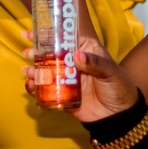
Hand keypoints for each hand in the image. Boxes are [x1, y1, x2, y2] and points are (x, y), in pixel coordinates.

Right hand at [24, 35, 141, 122]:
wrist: (119, 115)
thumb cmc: (119, 86)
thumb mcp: (110, 71)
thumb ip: (95, 62)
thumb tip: (77, 55)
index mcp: (84, 50)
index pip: (64, 38)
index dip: (48, 34)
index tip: (33, 32)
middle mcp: (73, 62)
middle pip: (51, 54)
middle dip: (36, 52)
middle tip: (28, 53)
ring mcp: (66, 79)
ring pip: (45, 71)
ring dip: (34, 70)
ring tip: (28, 72)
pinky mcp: (62, 95)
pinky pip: (45, 90)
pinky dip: (35, 88)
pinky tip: (31, 86)